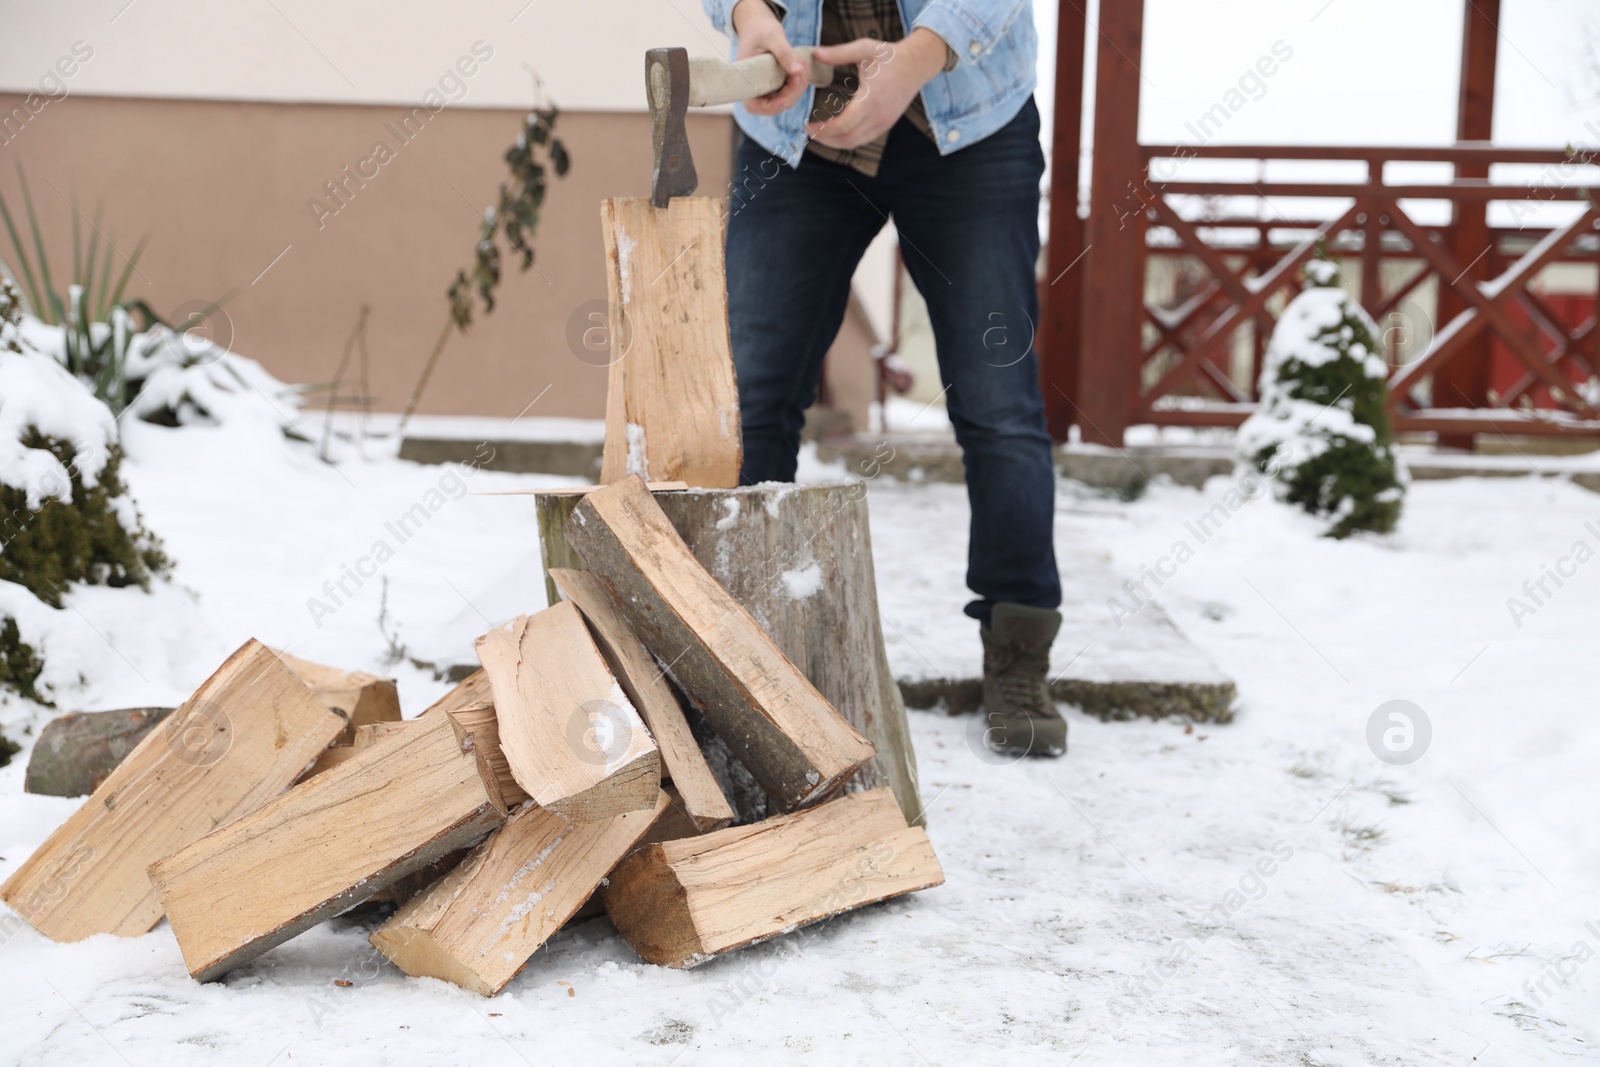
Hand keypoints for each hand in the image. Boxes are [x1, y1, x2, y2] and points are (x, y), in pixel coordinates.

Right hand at [731, 0, 808, 115]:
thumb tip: (798, 70)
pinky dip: (798, 83)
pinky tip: (802, 67)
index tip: (784, 100)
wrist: (758, 26)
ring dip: (798, 87)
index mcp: (744, 80)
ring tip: (803, 65)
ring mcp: (765, 88)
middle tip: (802, 69)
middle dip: (792, 91)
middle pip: (775, 104)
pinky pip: (789, 92)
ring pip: (785, 99)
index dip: (769, 108)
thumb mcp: (772, 37)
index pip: (753, 105)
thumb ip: (784, 53)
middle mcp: (753, 89)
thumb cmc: (760, 30)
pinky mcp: (774, 85)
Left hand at [806, 28, 948, 149]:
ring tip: (818, 133)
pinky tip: (834, 132)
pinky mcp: (886, 124)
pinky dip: (847, 140)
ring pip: (855, 143)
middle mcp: (878, 115)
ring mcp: (884, 122)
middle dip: (825, 139)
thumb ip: (838, 53)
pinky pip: (863, 139)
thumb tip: (815, 53)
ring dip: (834, 142)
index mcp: (871, 98)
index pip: (844, 124)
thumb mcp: (864, 48)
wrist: (917, 64)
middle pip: (847, 140)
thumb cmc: (889, 55)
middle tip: (808, 131)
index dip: (823, 129)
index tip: (806, 124)